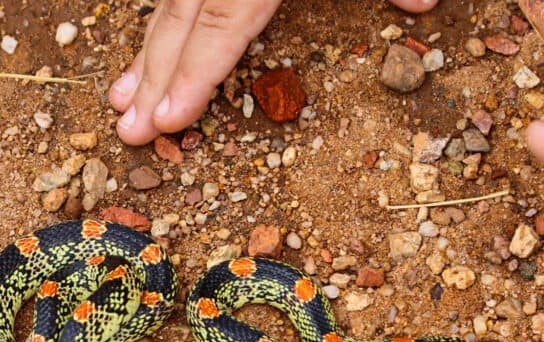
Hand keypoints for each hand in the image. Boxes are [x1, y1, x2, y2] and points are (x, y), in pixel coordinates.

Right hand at [108, 0, 438, 144]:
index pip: (223, 16)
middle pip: (181, 9)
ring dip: (147, 43)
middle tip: (126, 128)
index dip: (195, 72)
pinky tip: (155, 31)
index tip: (167, 118)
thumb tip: (423, 3)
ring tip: (120, 92)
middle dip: (153, 71)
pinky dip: (164, 5)